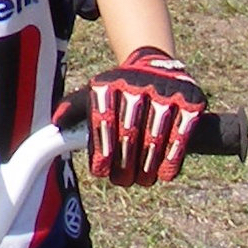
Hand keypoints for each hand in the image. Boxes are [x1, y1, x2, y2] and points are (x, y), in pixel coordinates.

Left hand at [77, 48, 205, 185]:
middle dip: (124, 162)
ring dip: (147, 165)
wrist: (155, 66)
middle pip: (129, 132)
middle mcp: (135, 84)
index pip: (103, 120)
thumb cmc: (118, 90)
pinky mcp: (190, 100)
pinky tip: (164, 174)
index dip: (101, 149)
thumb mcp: (94, 93)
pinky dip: (172, 157)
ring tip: (142, 180)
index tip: (101, 171)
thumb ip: (75, 108)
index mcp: (108, 83)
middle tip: (122, 180)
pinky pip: (181, 134)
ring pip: (155, 136)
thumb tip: (56, 123)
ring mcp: (165, 91)